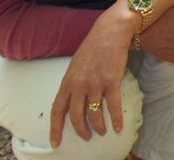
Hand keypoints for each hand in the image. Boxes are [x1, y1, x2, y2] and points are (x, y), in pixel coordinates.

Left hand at [49, 12, 133, 147]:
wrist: (111, 32)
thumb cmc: (94, 46)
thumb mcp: (76, 65)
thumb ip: (73, 82)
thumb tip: (73, 99)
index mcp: (68, 81)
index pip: (57, 110)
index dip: (55, 128)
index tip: (55, 142)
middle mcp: (79, 85)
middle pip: (75, 116)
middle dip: (80, 131)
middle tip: (86, 137)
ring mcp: (95, 84)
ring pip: (94, 114)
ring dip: (98, 127)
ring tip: (102, 132)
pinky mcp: (111, 82)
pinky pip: (113, 107)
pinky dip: (115, 120)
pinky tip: (118, 128)